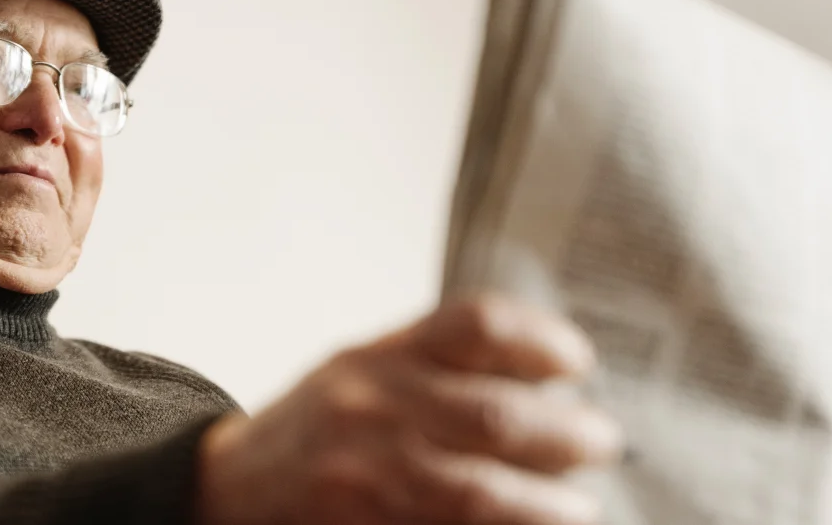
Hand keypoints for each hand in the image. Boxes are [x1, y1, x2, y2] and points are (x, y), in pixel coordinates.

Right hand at [195, 295, 621, 524]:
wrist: (229, 487)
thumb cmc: (316, 424)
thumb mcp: (362, 369)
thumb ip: (437, 363)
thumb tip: (546, 377)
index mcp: (378, 356)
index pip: (474, 326)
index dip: (540, 339)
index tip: (578, 362)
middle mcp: (371, 409)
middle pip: (494, 416)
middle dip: (567, 436)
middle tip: (602, 442)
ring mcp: (365, 477)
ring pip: (479, 494)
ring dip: (546, 506)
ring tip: (580, 507)